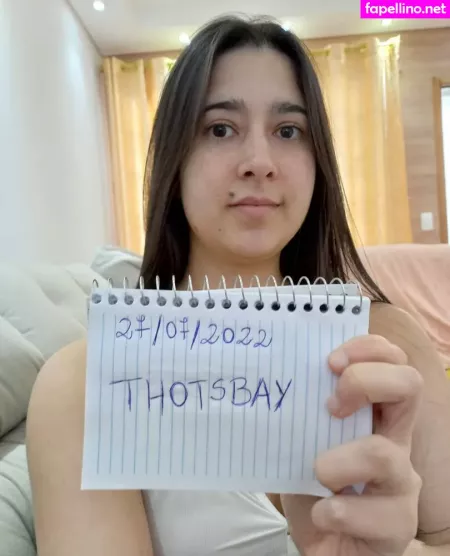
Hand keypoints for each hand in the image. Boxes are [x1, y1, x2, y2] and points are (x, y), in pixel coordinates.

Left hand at [281, 334, 423, 555]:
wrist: (321, 543)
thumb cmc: (311, 484)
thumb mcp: (303, 439)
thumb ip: (302, 410)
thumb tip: (272, 371)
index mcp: (375, 413)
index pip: (391, 360)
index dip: (367, 349)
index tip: (330, 362)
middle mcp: (396, 440)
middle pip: (408, 385)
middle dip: (365, 382)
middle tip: (330, 406)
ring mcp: (401, 483)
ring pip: (384, 454)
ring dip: (337, 463)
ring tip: (316, 474)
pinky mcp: (397, 525)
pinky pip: (374, 513)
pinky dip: (337, 511)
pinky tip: (322, 514)